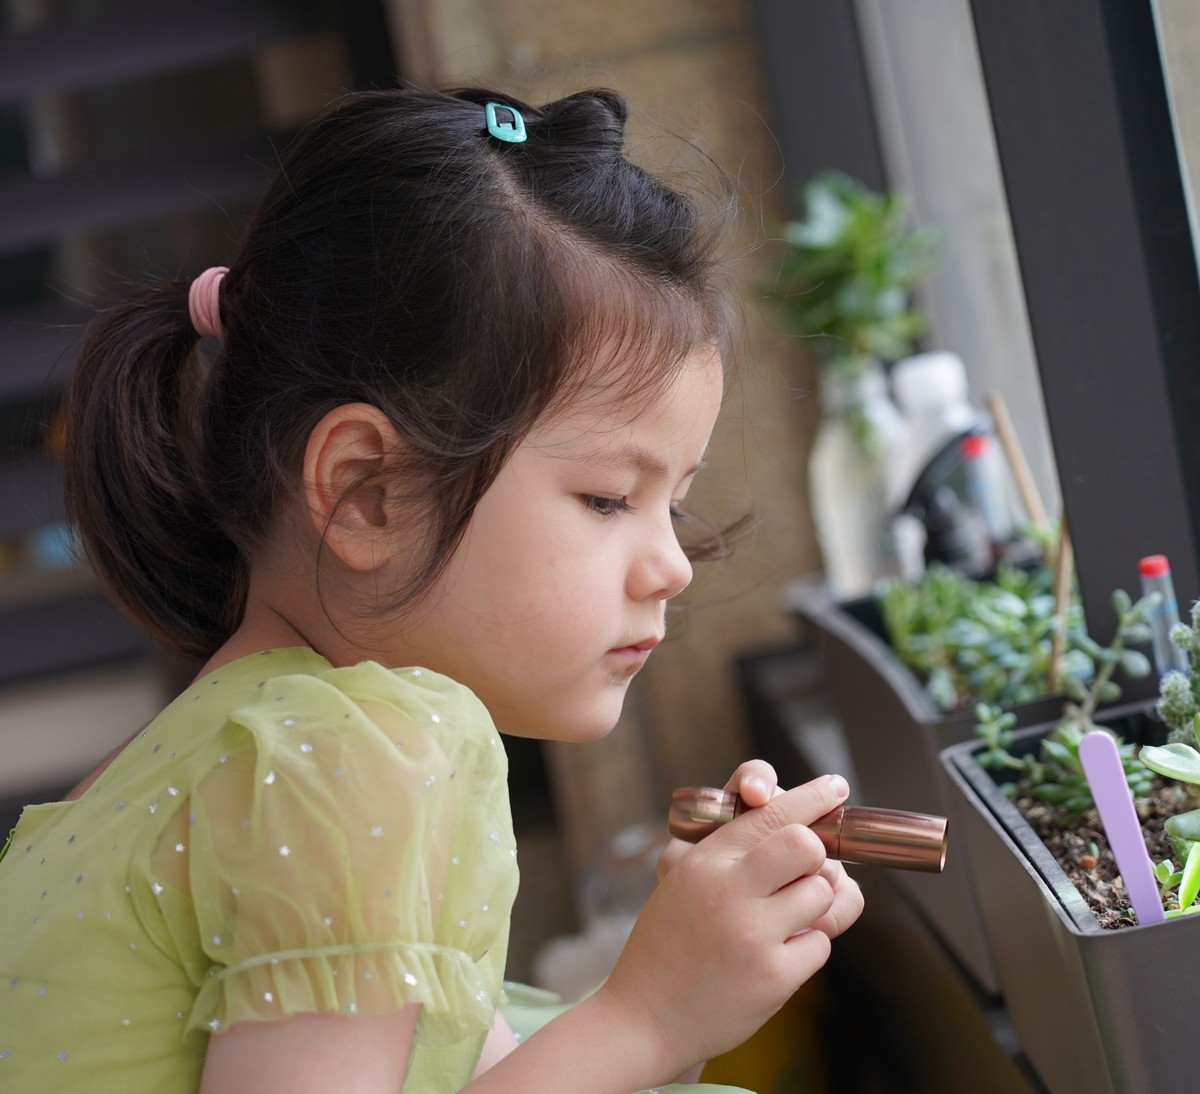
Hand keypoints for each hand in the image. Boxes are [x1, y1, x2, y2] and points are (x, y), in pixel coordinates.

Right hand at [599, 773, 863, 1078]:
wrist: (643, 1017)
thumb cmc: (668, 944)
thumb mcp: (683, 883)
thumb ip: (732, 855)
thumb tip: (801, 834)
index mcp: (705, 861)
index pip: (771, 814)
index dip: (811, 796)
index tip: (835, 786)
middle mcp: (729, 890)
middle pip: (807, 846)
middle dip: (817, 855)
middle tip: (806, 871)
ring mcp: (753, 934)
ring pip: (821, 893)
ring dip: (813, 906)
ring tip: (783, 922)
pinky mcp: (774, 977)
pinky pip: (821, 944)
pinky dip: (805, 948)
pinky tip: (773, 958)